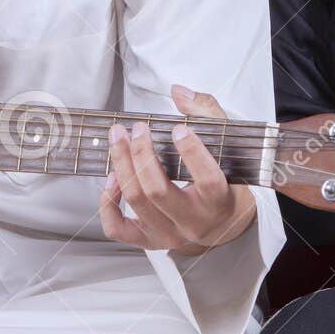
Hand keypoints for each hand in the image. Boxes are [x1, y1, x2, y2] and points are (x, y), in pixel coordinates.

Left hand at [99, 85, 256, 254]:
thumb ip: (206, 113)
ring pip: (136, 202)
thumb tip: (178, 93)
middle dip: (141, 154)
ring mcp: (169, 234)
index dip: (192, 154)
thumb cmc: (223, 181)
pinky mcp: (149, 240)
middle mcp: (193, 223)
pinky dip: (108, 203)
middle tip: (137, 128)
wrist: (223, 221)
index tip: (178, 128)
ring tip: (118, 139)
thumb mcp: (226, 145)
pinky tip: (111, 178)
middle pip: (158, 191)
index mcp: (218, 201)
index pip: (207, 180)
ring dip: (122, 166)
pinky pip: (118, 228)